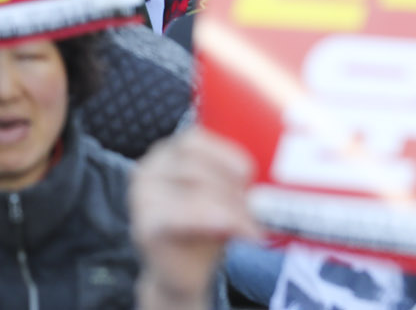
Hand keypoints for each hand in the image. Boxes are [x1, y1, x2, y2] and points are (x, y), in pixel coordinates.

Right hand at [131, 128, 260, 309]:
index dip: (226, 153)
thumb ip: (234, 178)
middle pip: (193, 163)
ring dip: (230, 207)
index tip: (252, 174)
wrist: (182, 274)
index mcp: (167, 154)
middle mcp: (149, 169)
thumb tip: (273, 170)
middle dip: (231, 185)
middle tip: (259, 207)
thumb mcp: (222, 196)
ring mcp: (142, 197)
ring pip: (192, 190)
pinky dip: (215, 221)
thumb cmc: (206, 229)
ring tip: (252, 226)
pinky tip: (238, 231)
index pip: (194, 140)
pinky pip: (181, 217)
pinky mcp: (145, 226)